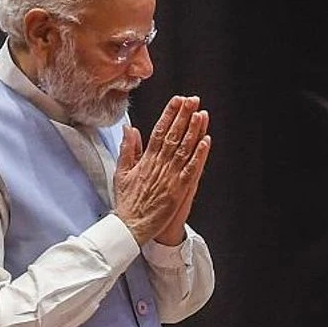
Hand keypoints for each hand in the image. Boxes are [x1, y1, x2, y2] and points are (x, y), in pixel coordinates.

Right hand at [113, 96, 211, 244]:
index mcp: (146, 159)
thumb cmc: (128, 202)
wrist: (130, 226)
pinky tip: (206, 141)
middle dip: (183, 116)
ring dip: (193, 130)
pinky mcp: (179, 189)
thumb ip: (128, 149)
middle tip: (193, 100)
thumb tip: (130, 129)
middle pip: (173, 135)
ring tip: (201, 114)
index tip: (177, 101)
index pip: (159, 130)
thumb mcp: (121, 172)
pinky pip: (191, 169)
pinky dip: (199, 155)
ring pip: (184, 148)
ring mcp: (170, 176)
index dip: (169, 114)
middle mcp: (159, 164)